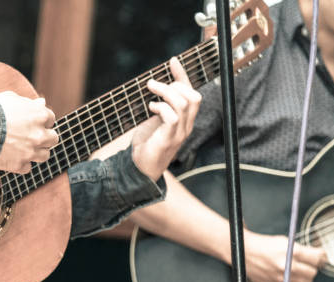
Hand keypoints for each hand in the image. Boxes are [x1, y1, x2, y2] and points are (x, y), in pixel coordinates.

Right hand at [0, 91, 58, 173]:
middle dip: (44, 137)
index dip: (40, 120)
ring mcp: (31, 152)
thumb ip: (29, 103)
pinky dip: (21, 163)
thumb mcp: (11, 99)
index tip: (31, 122)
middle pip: (53, 139)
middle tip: (31, 136)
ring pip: (44, 156)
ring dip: (36, 152)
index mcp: (41, 115)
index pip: (50, 119)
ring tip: (23, 148)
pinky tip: (11, 157)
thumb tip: (42, 103)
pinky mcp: (20, 165)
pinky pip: (27, 167)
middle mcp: (40, 135)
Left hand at [130, 57, 201, 179]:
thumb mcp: (154, 119)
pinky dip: (161, 108)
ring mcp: (179, 134)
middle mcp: (186, 126)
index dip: (183, 75)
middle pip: (194, 97)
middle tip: (154, 86)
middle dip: (175, 85)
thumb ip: (159, 105)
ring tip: (150, 90)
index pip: (191, 93)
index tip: (173, 61)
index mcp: (185, 120)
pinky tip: (151, 108)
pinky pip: (172, 117)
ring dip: (165, 92)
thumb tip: (155, 85)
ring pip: (183, 104)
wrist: (140, 168)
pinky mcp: (168, 140)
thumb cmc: (147, 144)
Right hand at [244, 231, 326, 281]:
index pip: (316, 258)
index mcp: (290, 252)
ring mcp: (281, 278)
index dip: (319, 256)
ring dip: (304, 275)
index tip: (319, 255)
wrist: (242, 252)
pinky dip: (293, 281)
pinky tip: (288, 273)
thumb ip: (302, 249)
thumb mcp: (283, 241)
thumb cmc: (261, 245)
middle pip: (313, 273)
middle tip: (307, 262)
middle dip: (312, 267)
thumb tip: (316, 255)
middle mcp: (287, 267)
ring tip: (296, 268)